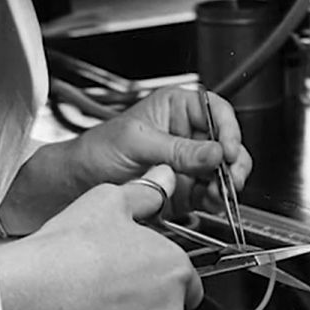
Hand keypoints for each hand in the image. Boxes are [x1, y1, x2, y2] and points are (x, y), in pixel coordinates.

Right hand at [0, 166, 202, 309]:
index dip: (167, 268)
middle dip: (148, 291)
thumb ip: (147, 192)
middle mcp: (168, 309)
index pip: (190, 278)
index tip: (147, 262)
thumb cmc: (72, 249)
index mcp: (175, 269)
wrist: (32, 294)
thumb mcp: (112, 199)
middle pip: (169, 303)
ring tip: (96, 290)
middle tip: (116, 272)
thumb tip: (164, 180)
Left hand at [71, 86, 252, 214]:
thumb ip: (177, 149)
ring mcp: (188, 161)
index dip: (227, 128)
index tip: (226, 148)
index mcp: (176, 108)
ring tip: (219, 191)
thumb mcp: (137, 143)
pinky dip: (215, 199)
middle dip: (233, 159)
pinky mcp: (186, 187)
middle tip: (230, 175)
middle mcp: (187, 133)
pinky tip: (209, 201)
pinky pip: (212, 192)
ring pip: (224, 169)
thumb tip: (213, 152)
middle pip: (226, 141)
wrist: (76, 183)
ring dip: (227, 182)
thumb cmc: (97, 149)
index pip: (215, 110)